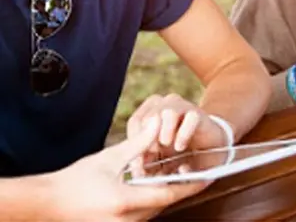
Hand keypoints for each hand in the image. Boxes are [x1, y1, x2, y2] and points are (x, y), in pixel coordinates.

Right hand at [48, 116, 207, 220]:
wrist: (47, 204)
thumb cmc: (75, 181)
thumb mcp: (110, 158)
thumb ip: (138, 142)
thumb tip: (158, 123)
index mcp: (126, 201)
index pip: (169, 194)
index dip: (192, 185)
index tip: (209, 176)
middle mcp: (127, 220)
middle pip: (164, 203)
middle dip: (180, 188)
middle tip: (196, 171)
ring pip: (154, 210)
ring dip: (165, 194)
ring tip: (178, 176)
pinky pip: (142, 215)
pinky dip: (150, 201)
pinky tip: (153, 187)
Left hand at [126, 94, 229, 174]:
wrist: (210, 150)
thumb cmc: (180, 156)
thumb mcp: (159, 162)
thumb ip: (148, 165)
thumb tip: (138, 172)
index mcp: (150, 114)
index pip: (136, 122)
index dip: (134, 143)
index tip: (138, 165)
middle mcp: (165, 106)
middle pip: (149, 116)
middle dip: (149, 140)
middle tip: (154, 156)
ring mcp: (183, 108)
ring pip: (167, 111)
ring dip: (165, 132)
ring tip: (168, 147)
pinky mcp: (199, 114)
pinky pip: (190, 118)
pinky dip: (183, 134)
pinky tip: (181, 146)